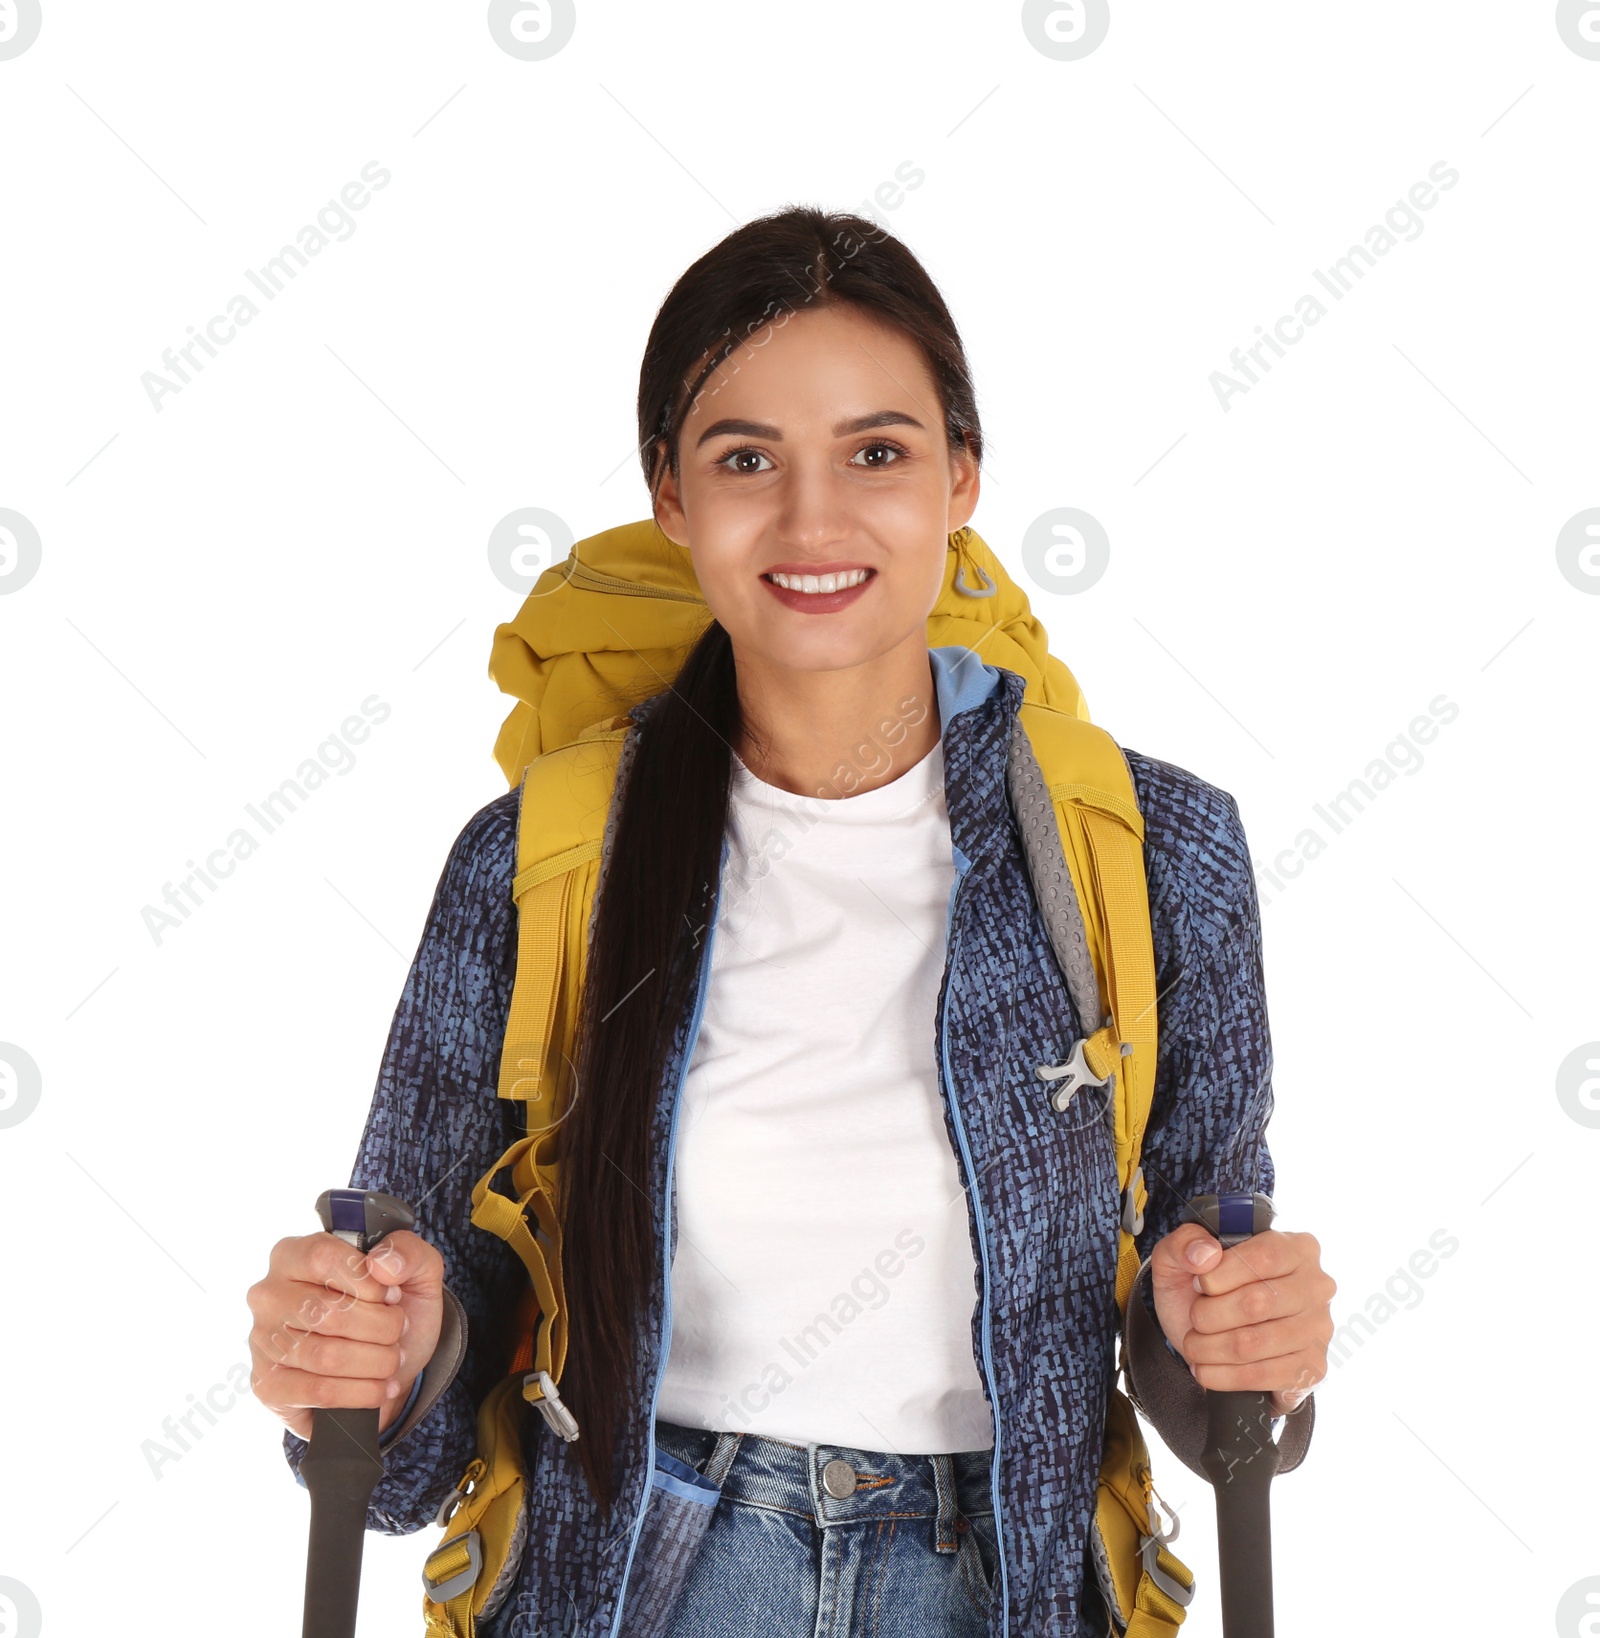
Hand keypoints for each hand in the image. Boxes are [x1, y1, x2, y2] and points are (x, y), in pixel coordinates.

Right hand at [246, 1228, 444, 1440]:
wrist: (389, 1366)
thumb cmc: (393, 1311)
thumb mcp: (415, 1271)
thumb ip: (407, 1250)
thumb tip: (381, 1263)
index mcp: (295, 1254)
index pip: (322, 1258)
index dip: (367, 1282)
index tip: (392, 1296)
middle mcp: (269, 1294)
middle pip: (325, 1312)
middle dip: (379, 1327)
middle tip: (397, 1332)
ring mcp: (262, 1341)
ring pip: (325, 1356)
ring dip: (375, 1361)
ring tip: (391, 1359)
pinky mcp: (268, 1385)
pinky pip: (318, 1391)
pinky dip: (361, 1392)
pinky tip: (378, 1387)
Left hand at [1148, 1222, 1334, 1415]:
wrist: (1206, 1336)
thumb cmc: (1200, 1289)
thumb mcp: (1180, 1255)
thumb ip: (1184, 1242)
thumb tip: (1205, 1254)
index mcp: (1296, 1247)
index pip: (1263, 1258)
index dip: (1220, 1275)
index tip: (1198, 1284)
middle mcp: (1317, 1286)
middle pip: (1258, 1303)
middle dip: (1210, 1315)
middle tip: (1195, 1319)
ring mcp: (1319, 1329)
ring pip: (1255, 1343)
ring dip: (1211, 1347)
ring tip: (1194, 1345)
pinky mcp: (1312, 1368)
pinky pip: (1263, 1376)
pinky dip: (1224, 1375)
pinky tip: (1206, 1368)